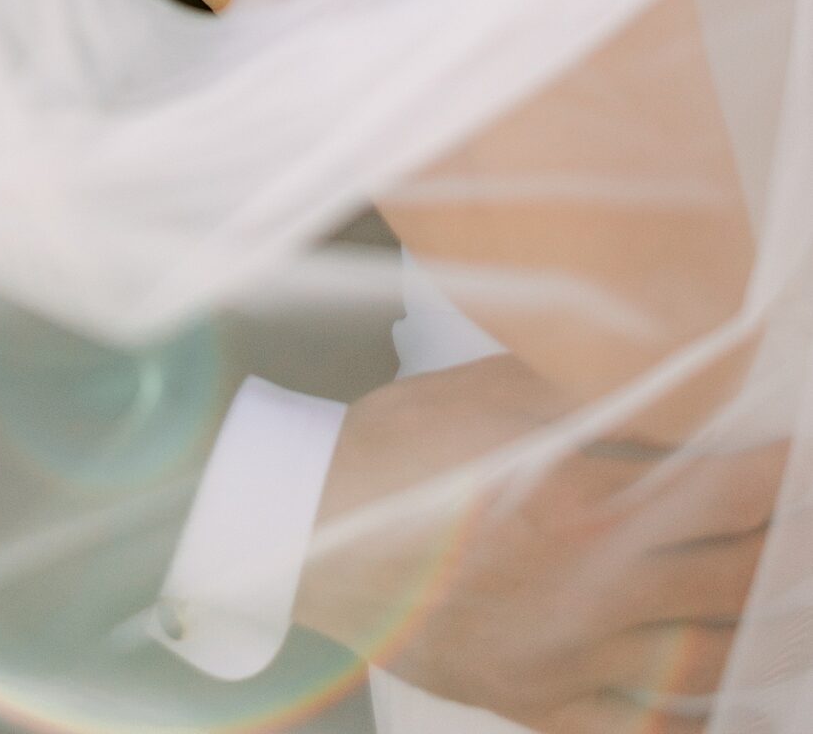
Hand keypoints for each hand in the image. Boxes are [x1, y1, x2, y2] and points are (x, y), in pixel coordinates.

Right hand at [299, 353, 783, 732]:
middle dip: (786, 542)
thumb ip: (593, 389)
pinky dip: (694, 722)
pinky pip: (639, 728)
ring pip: (707, 656)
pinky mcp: (536, 699)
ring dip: (762, 626)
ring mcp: (568, 654)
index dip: (776, 468)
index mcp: (584, 495)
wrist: (308, 526)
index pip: (728, 488)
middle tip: (801, 520)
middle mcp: (591, 583)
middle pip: (735, 572)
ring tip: (786, 600)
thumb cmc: (398, 447)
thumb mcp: (496, 389)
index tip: (790, 450)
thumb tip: (674, 373)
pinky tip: (735, 709)